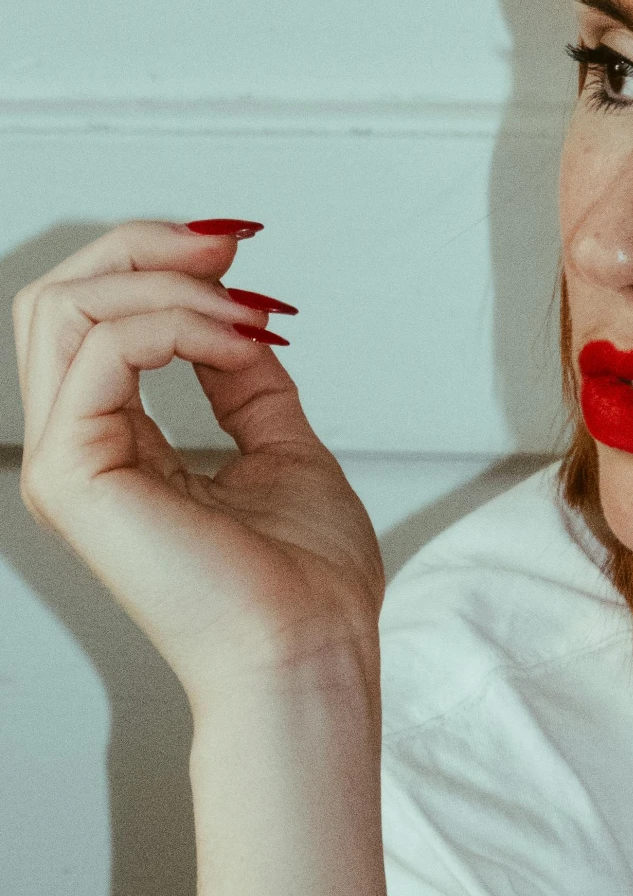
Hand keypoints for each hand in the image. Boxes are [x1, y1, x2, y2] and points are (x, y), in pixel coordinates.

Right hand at [13, 220, 384, 705]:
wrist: (312, 652)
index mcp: (114, 448)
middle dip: (144, 246)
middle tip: (230, 243)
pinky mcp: (75, 475)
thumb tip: (238, 317)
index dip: (157, 262)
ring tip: (246, 310)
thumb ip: (245, 382)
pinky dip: (180, 323)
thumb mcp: (282, 447)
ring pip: (66, 307)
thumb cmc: (307, 585)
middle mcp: (76, 451)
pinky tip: (241, 343)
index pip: (90, 318)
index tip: (242, 250)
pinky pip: (104, 347)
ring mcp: (66, 463)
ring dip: (169, 282)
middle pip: (57, 297)